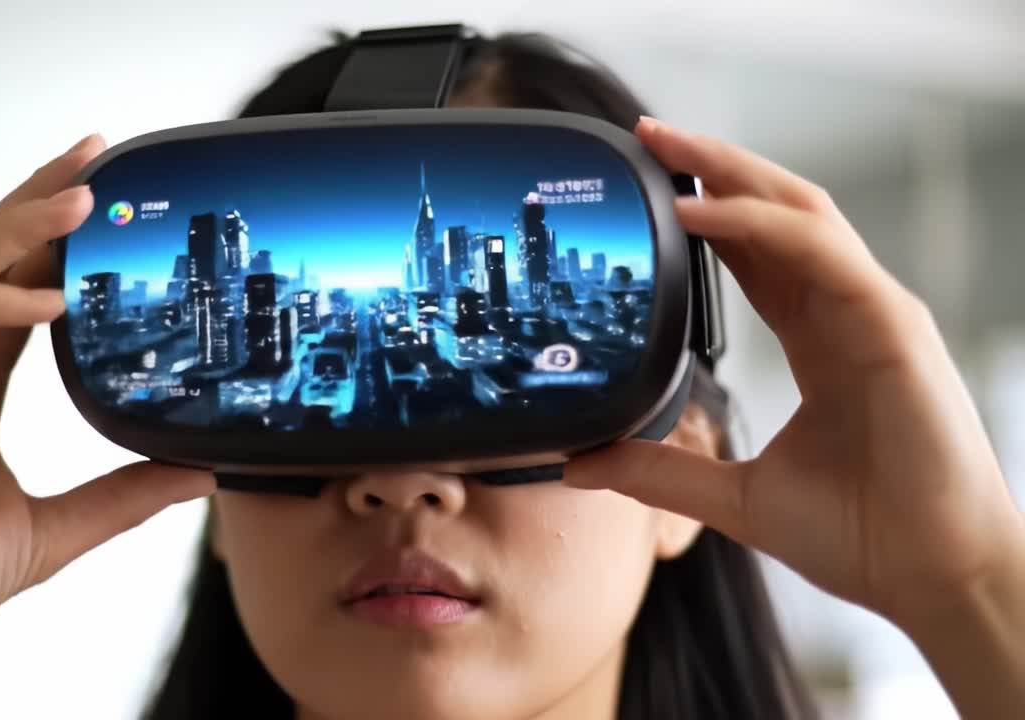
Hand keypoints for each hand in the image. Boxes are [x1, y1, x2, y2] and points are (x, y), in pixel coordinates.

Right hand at [0, 134, 214, 707]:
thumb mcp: (52, 532)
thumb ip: (121, 497)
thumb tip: (196, 473)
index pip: (18, 290)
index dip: (58, 243)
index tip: (110, 204)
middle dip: (39, 201)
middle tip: (96, 154)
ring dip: (21, 226)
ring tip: (82, 194)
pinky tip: (50, 298)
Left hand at [567, 117, 1024, 628]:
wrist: (934, 578)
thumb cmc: (861, 535)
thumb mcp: (736, 496)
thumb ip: (660, 471)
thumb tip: (581, 463)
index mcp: (819, 341)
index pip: (757, 256)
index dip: (708, 215)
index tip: (651, 189)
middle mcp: (846, 313)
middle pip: (775, 214)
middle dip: (713, 168)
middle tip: (647, 137)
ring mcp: (872, 311)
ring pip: (799, 212)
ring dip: (730, 173)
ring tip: (665, 148)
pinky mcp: (891, 325)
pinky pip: (817, 253)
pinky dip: (756, 225)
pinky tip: (696, 214)